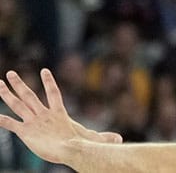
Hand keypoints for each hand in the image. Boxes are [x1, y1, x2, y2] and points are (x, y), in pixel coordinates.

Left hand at [0, 69, 122, 163]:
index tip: (44, 70)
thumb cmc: (83, 145)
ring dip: (6, 94)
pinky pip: (11, 124)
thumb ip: (104, 138)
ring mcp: (34, 122)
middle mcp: (44, 114)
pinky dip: (1, 119)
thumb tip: (120, 140)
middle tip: (10, 73)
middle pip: (29, 95)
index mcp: (59, 113)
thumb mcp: (93, 139)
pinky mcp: (26, 132)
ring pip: (17, 104)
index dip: (49, 82)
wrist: (71, 149)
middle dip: (19, 84)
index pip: (54, 93)